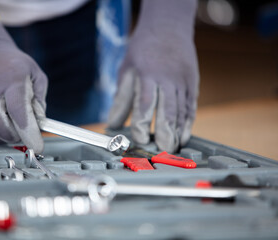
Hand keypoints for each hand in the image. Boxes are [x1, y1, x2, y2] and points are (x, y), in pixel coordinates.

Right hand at [0, 16, 47, 152]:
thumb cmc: (15, 66)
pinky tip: (5, 128)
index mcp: (12, 81)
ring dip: (4, 137)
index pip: (18, 109)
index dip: (28, 130)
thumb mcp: (36, 75)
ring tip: (15, 128)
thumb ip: (40, 100)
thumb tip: (39, 123)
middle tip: (26, 132)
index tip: (38, 145)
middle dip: (14, 135)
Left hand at [108, 0, 198, 152]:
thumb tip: (112, 124)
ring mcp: (183, 81)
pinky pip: (191, 106)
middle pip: (168, 111)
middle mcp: (167, 79)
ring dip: (179, 132)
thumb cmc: (143, 49)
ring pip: (182, 111)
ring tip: (174, 149)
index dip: (142, 125)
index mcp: (147, 75)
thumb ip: (121, 99)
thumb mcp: (127, 70)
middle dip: (166, 133)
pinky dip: (188, 122)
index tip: (140, 140)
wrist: (169, 26)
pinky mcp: (192, 82)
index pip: (144, 105)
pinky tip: (184, 135)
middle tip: (162, 151)